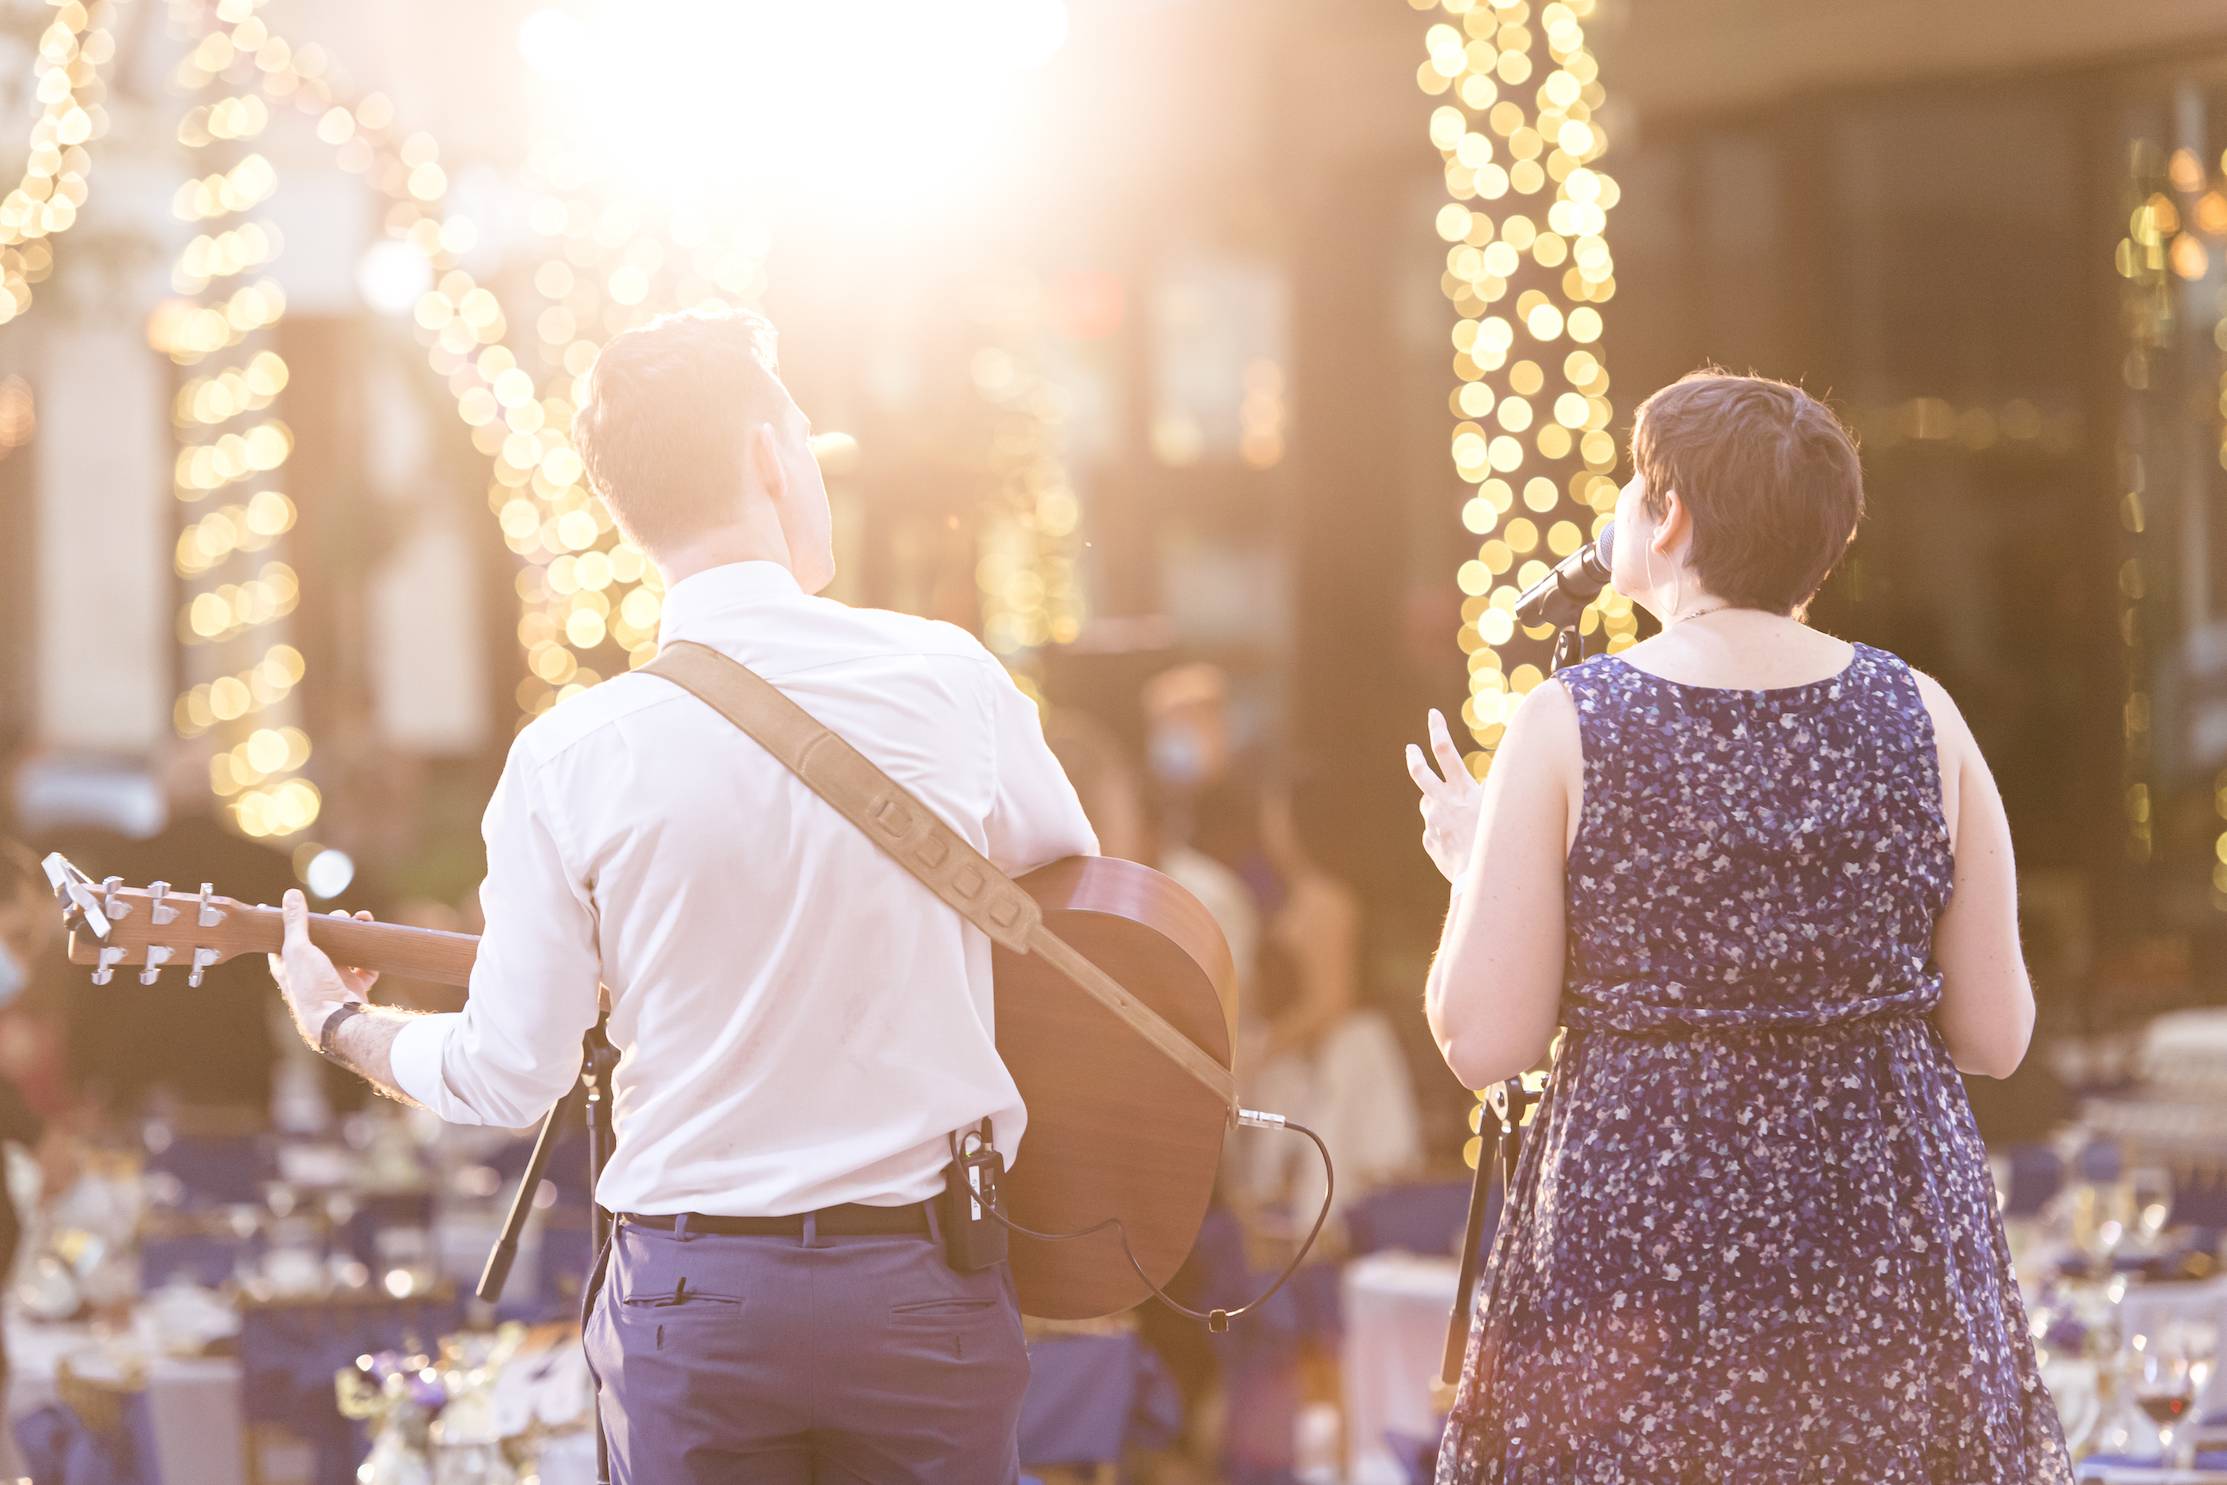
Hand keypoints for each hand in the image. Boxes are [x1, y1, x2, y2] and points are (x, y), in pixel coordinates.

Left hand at [267, 890, 378, 1050]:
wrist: (339, 1019)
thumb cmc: (311, 987)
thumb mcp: (298, 948)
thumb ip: (295, 921)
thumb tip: (290, 894)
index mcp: (287, 966)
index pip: (285, 939)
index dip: (293, 922)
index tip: (300, 906)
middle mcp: (308, 973)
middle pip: (320, 940)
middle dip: (334, 924)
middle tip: (342, 916)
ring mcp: (332, 979)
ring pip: (344, 951)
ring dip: (355, 935)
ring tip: (363, 921)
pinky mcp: (353, 986)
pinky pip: (365, 968)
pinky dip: (370, 956)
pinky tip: (373, 944)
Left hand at [1406, 707, 1482, 883]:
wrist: (1482, 878)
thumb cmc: (1499, 842)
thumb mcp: (1502, 808)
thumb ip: (1493, 790)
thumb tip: (1493, 776)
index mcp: (1462, 790)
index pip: (1445, 751)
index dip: (1437, 729)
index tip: (1432, 714)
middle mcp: (1443, 803)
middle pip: (1421, 773)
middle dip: (1415, 757)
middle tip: (1410, 748)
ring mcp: (1433, 822)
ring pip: (1431, 805)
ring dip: (1441, 807)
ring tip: (1461, 822)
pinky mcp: (1430, 840)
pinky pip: (1436, 831)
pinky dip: (1446, 833)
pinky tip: (1461, 844)